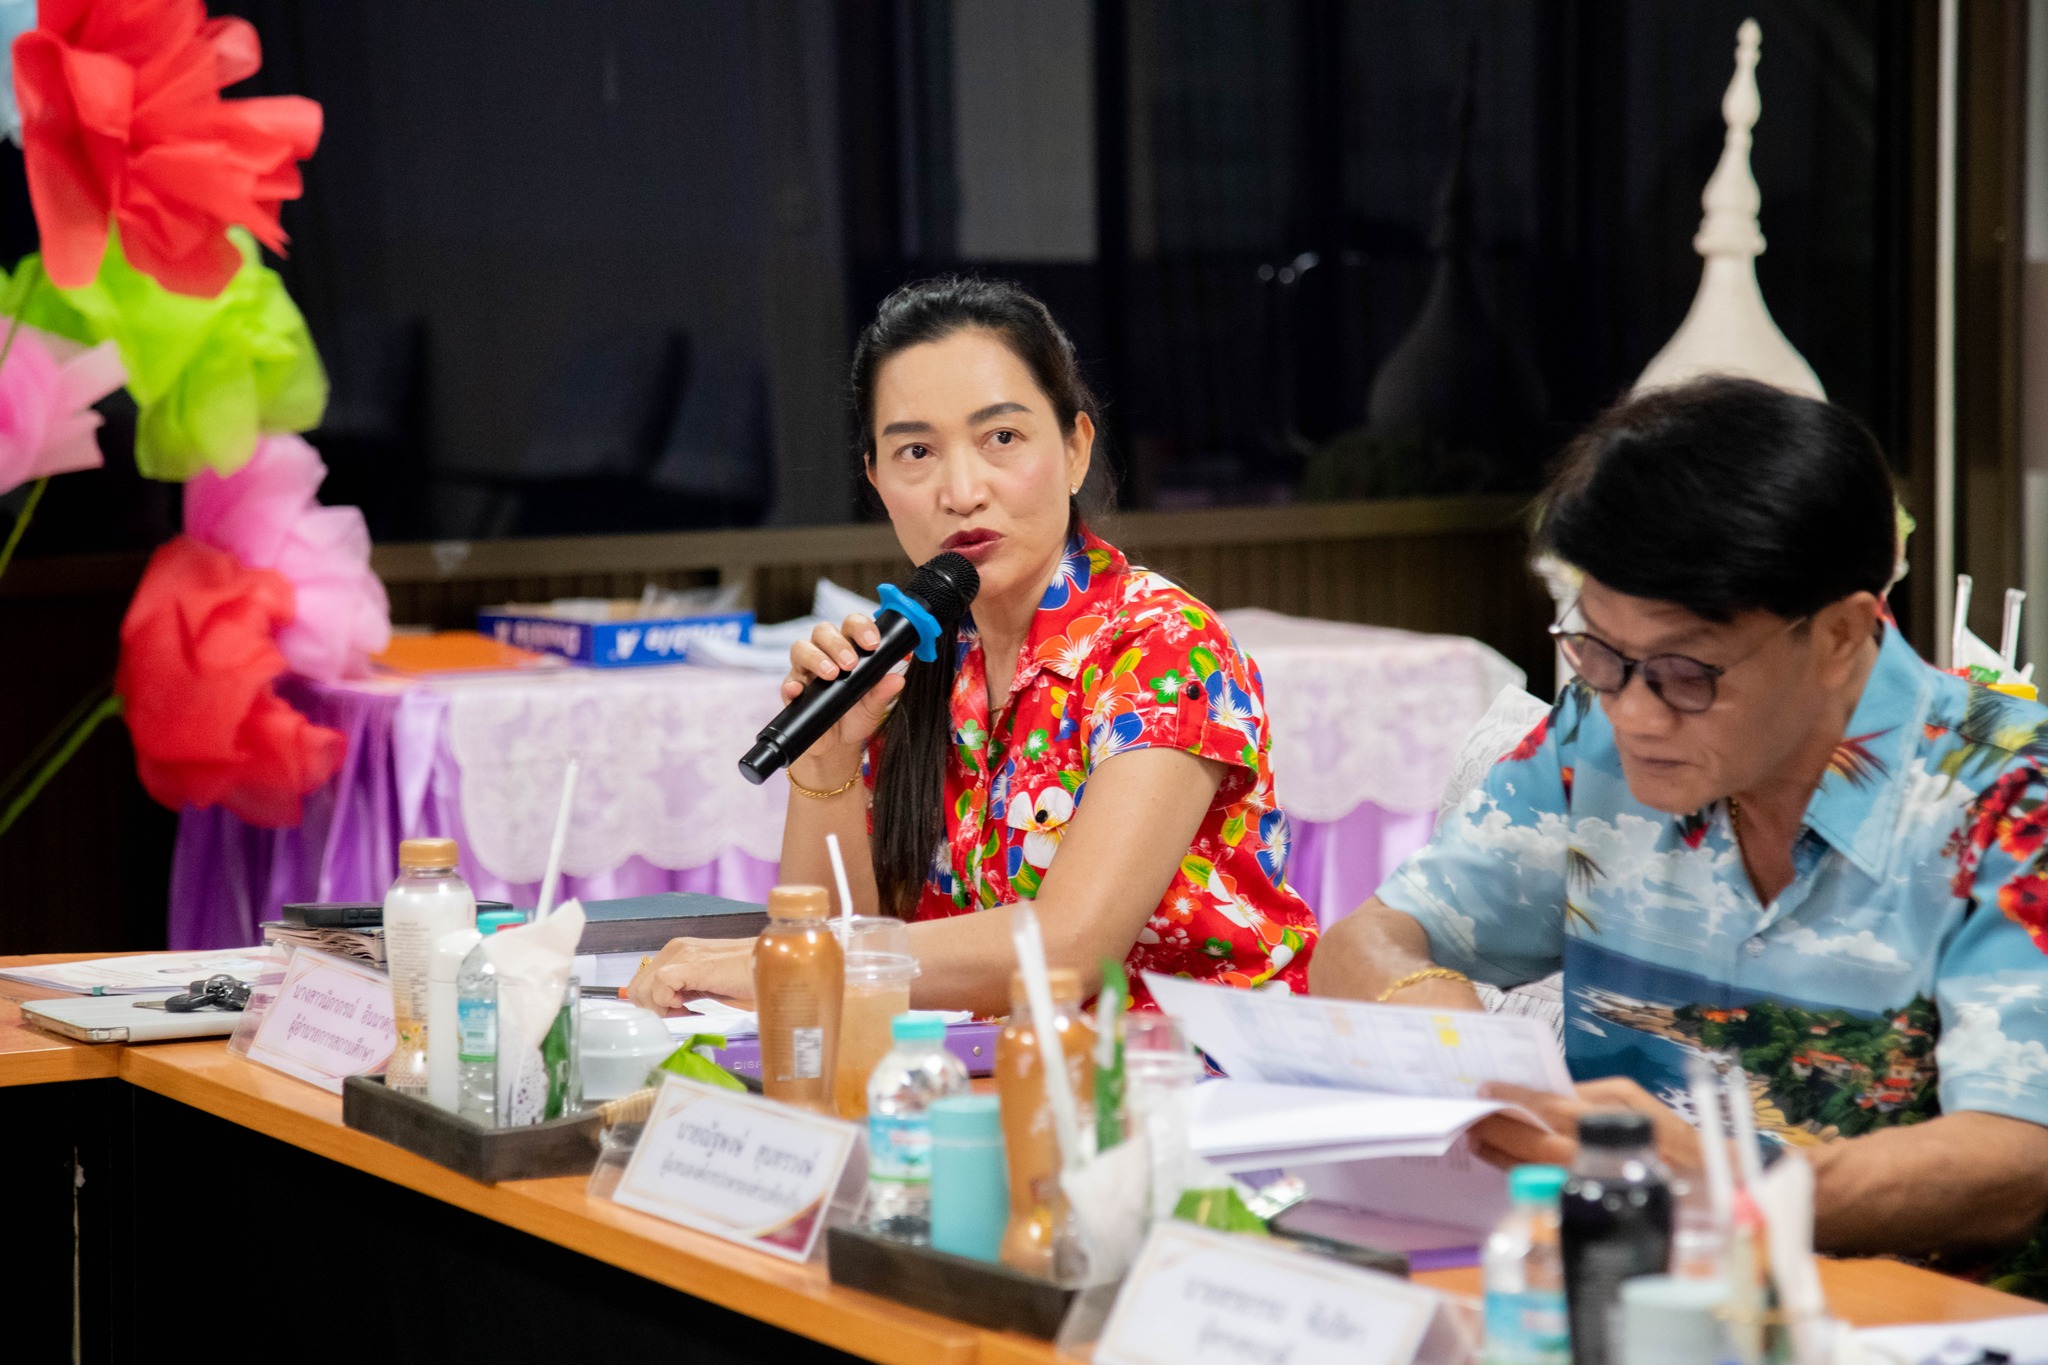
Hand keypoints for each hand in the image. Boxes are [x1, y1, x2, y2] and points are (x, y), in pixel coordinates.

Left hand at [625, 936, 756, 1013]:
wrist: (774, 968)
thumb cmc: (748, 982)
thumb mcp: (707, 990)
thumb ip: (684, 996)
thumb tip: (663, 1014)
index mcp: (679, 953)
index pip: (642, 984)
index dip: (653, 1006)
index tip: (677, 1015)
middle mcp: (677, 948)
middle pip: (637, 987)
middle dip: (654, 1009)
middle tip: (680, 1015)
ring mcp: (684, 952)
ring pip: (643, 987)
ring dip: (661, 1008)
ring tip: (687, 1010)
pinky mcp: (694, 962)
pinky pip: (660, 984)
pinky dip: (667, 1001)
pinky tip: (687, 1006)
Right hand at [782, 612, 905, 775]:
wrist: (838, 745)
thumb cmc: (856, 716)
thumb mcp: (874, 706)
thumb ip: (883, 691)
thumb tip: (898, 679)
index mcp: (847, 648)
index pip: (851, 625)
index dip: (861, 627)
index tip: (873, 643)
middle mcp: (823, 653)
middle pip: (822, 631)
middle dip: (837, 644)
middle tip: (850, 663)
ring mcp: (805, 671)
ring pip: (800, 648)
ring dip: (816, 658)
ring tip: (832, 675)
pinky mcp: (791, 692)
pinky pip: (786, 683)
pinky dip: (792, 685)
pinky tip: (800, 691)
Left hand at [1469, 1077, 1703, 1174]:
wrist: (1695, 1180)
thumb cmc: (1662, 1130)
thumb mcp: (1626, 1094)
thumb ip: (1583, 1092)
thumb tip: (1545, 1094)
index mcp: (1593, 1121)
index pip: (1541, 1106)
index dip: (1510, 1096)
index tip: (1484, 1087)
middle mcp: (1582, 1154)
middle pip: (1526, 1139)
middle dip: (1494, 1126)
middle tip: (1471, 1115)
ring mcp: (1578, 1181)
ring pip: (1527, 1165)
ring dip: (1497, 1151)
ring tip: (1477, 1137)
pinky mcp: (1578, 1200)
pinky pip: (1539, 1181)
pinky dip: (1515, 1168)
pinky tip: (1501, 1157)